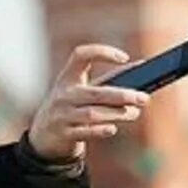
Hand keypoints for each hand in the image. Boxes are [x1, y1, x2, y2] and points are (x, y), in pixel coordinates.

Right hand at [26, 44, 149, 163]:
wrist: (43, 135)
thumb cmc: (71, 107)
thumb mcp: (80, 91)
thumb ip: (107, 83)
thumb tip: (142, 72)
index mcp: (68, 77)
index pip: (81, 55)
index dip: (102, 52)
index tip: (124, 57)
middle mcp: (63, 94)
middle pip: (96, 92)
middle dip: (123, 95)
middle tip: (144, 98)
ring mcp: (62, 115)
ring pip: (93, 114)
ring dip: (117, 114)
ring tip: (135, 113)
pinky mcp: (63, 134)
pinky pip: (85, 132)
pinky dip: (100, 130)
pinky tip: (113, 128)